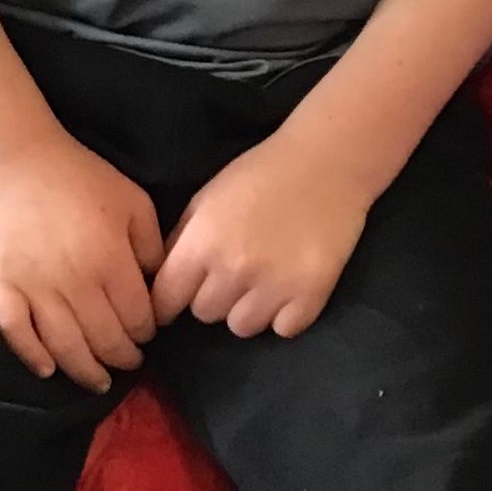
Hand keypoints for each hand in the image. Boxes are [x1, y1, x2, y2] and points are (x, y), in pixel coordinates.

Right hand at [0, 132, 164, 392]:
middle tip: (128, 361)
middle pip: (104, 340)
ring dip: (86, 370)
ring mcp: (34, 289)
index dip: (146, 333)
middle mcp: (75, 283)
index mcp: (110, 261)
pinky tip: (48, 369)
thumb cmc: (77, 174)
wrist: (11, 155)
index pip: (137, 318)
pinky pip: (17, 334)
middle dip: (122, 357)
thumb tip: (158, 286)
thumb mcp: (132, 200)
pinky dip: (33, 357)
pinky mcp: (0, 287)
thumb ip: (150, 245)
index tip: (147, 335)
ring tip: (98, 380)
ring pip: (65, 347)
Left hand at [152, 131, 370, 339]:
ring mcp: (275, 285)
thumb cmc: (260, 173)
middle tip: (233, 271)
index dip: (169, 300)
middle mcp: (235, 269)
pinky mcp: (312, 294)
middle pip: (204, 314)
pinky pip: (283, 330)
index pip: (166, 300)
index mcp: (202, 243)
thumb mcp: (205, 199)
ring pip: (242, 327)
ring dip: (246, 308)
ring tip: (261, 280)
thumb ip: (181, 241)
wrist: (326, 161)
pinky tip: (288, 287)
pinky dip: (283, 314)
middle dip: (213, 295)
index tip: (178, 297)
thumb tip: (165, 281)